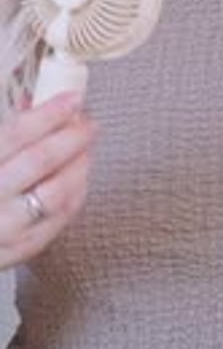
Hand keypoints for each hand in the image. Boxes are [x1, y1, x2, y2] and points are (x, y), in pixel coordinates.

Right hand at [0, 92, 97, 269]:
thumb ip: (7, 132)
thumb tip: (38, 101)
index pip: (16, 134)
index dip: (49, 113)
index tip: (73, 99)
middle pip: (40, 161)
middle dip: (71, 137)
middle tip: (89, 124)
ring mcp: (4, 228)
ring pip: (55, 193)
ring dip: (78, 166)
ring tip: (85, 150)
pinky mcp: (18, 250)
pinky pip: (58, 221)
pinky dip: (75, 195)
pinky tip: (79, 179)